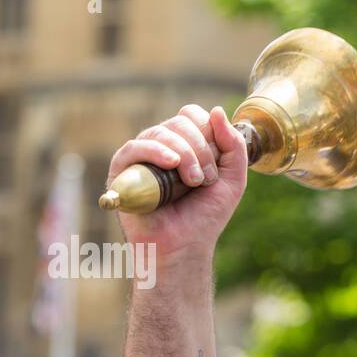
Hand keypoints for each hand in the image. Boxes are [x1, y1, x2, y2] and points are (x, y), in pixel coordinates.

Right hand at [107, 104, 247, 262]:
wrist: (185, 246)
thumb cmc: (205, 216)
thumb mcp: (233, 180)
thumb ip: (234, 146)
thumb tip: (216, 110)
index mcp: (184, 144)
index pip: (193, 115)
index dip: (209, 132)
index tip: (216, 165)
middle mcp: (161, 146)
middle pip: (180, 121)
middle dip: (200, 148)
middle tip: (205, 180)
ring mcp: (141, 157)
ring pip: (161, 131)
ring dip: (186, 154)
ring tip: (194, 182)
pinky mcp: (123, 171)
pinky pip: (134, 147)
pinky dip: (157, 151)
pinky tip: (172, 165)